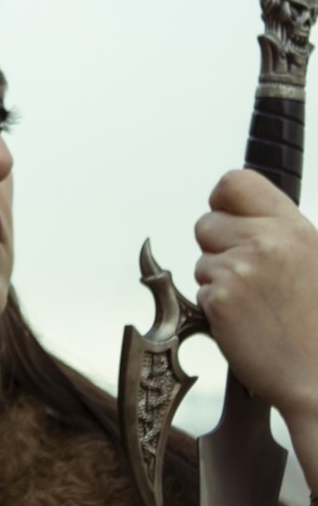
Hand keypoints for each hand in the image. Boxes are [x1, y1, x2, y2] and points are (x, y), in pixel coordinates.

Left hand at [194, 169, 317, 426]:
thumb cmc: (316, 324)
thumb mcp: (312, 258)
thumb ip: (279, 233)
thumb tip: (241, 216)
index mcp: (291, 226)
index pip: (235, 181)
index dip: (223, 201)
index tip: (228, 219)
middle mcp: (265, 241)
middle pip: (206, 223)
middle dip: (217, 248)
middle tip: (246, 277)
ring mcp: (240, 269)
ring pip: (201, 261)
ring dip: (218, 281)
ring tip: (255, 305)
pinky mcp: (220, 299)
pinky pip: (200, 292)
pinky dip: (216, 309)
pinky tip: (247, 323)